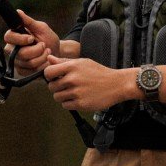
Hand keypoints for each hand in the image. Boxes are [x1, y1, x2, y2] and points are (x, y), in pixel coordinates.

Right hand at [4, 10, 59, 75]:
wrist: (57, 53)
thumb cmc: (48, 39)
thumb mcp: (41, 28)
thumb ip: (29, 22)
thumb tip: (18, 12)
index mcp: (14, 37)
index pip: (9, 37)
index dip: (21, 39)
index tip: (32, 38)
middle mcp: (12, 50)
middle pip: (20, 53)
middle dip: (37, 50)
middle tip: (45, 46)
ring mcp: (17, 62)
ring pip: (29, 63)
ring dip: (43, 57)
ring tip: (48, 52)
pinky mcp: (23, 72)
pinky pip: (32, 71)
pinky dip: (43, 66)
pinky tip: (46, 61)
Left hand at [44, 55, 165, 110]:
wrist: (117, 84)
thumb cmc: (99, 72)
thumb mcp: (83, 63)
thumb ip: (64, 62)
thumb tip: (49, 59)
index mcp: (72, 67)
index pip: (48, 72)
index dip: (49, 76)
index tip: (55, 77)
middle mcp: (73, 79)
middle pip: (52, 87)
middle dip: (57, 87)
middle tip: (67, 86)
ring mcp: (77, 92)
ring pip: (57, 97)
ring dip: (62, 96)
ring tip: (73, 93)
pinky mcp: (81, 104)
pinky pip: (65, 106)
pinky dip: (69, 104)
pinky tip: (78, 98)